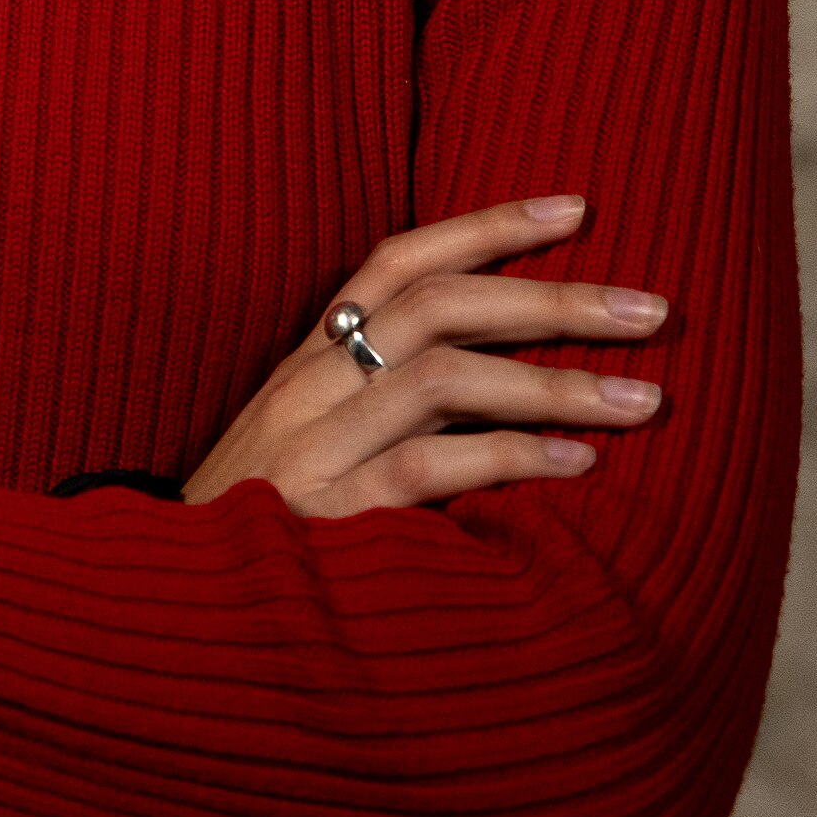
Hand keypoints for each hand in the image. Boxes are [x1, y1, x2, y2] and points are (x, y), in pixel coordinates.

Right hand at [183, 194, 667, 516]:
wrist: (167, 608)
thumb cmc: (264, 525)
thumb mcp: (314, 441)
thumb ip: (387, 401)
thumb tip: (511, 373)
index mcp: (309, 358)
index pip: (397, 259)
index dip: (486, 226)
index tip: (576, 208)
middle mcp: (307, 385)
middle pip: (434, 305)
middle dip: (551, 298)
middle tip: (649, 308)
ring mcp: (311, 447)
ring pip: (439, 375)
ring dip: (553, 380)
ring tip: (640, 399)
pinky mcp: (323, 515)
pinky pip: (427, 465)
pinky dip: (509, 455)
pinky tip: (575, 463)